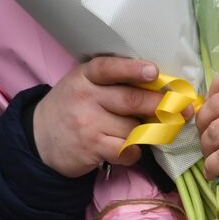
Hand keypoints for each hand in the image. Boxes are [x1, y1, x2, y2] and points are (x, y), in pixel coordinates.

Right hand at [33, 57, 169, 178]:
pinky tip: (125, 149)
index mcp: (86, 75)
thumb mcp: (85, 84)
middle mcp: (85, 97)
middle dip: (159, 105)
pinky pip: (127, 150)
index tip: (154, 72)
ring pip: (133, 128)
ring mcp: (87, 124)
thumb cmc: (73, 107)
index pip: (109, 68)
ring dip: (145, 132)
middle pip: (131, 100)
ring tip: (139, 131)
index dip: (133, 70)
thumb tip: (162, 88)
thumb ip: (115, 82)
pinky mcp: (91, 148)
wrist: (38, 139)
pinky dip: (133, 152)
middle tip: (179, 109)